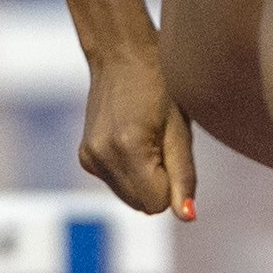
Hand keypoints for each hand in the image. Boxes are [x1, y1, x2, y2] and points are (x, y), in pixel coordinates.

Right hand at [81, 45, 194, 220]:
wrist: (122, 55)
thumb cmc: (161, 86)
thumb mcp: (180, 130)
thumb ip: (184, 176)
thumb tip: (187, 217)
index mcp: (128, 149)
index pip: (157, 204)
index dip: (172, 184)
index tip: (171, 150)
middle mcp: (101, 157)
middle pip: (142, 205)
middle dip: (158, 184)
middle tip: (161, 144)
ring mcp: (89, 158)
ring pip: (130, 198)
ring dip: (144, 178)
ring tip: (147, 139)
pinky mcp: (84, 156)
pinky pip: (117, 184)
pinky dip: (129, 171)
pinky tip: (131, 139)